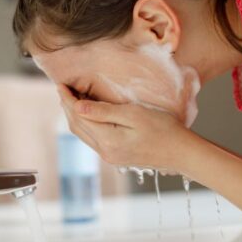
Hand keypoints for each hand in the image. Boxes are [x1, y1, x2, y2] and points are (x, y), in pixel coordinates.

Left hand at [57, 84, 192, 169]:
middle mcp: (105, 152)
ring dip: (75, 116)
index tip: (61, 84)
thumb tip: (77, 107)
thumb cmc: (163, 129)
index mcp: (108, 140)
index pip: (79, 116)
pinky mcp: (116, 156)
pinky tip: (88, 114)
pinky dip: (86, 125)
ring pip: (83, 134)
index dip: (67, 99)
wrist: (181, 152)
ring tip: (71, 98)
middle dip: (67, 107)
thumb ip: (104, 112)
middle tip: (63, 88)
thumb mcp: (134, 114)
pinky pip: (93, 139)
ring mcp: (110, 156)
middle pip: (77, 126)